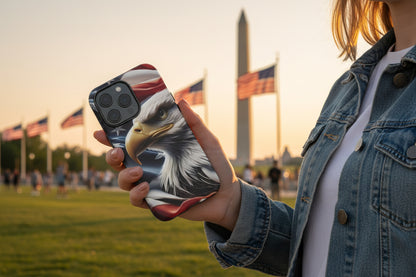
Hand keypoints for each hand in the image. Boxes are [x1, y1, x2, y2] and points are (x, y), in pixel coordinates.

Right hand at [94, 100, 240, 229]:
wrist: (227, 195)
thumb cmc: (216, 166)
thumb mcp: (207, 141)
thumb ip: (194, 123)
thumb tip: (181, 101)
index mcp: (158, 150)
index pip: (131, 141)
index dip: (113, 136)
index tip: (102, 130)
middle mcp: (150, 167)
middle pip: (120, 161)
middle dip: (111, 155)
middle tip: (116, 151)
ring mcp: (151, 184)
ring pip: (124, 180)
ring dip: (124, 174)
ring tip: (137, 170)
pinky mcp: (156, 202)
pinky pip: (137, 200)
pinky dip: (136, 194)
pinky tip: (146, 187)